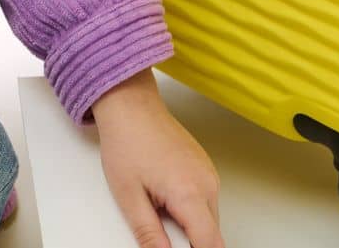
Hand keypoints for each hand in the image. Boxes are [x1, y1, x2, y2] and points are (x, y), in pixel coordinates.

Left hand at [92, 70, 224, 247]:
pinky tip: (164, 193)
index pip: (210, 245)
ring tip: (156, 205)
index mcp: (189, 193)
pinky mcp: (205, 168)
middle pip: (211, 234)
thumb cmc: (127, 141)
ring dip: (189, 224)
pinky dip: (189, 208)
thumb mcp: (129, 197)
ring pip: (209, 218)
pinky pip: (205, 200)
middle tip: (159, 227)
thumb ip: (149, 234)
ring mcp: (209, 173)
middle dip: (189, 241)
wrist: (131, 106)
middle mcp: (207, 183)